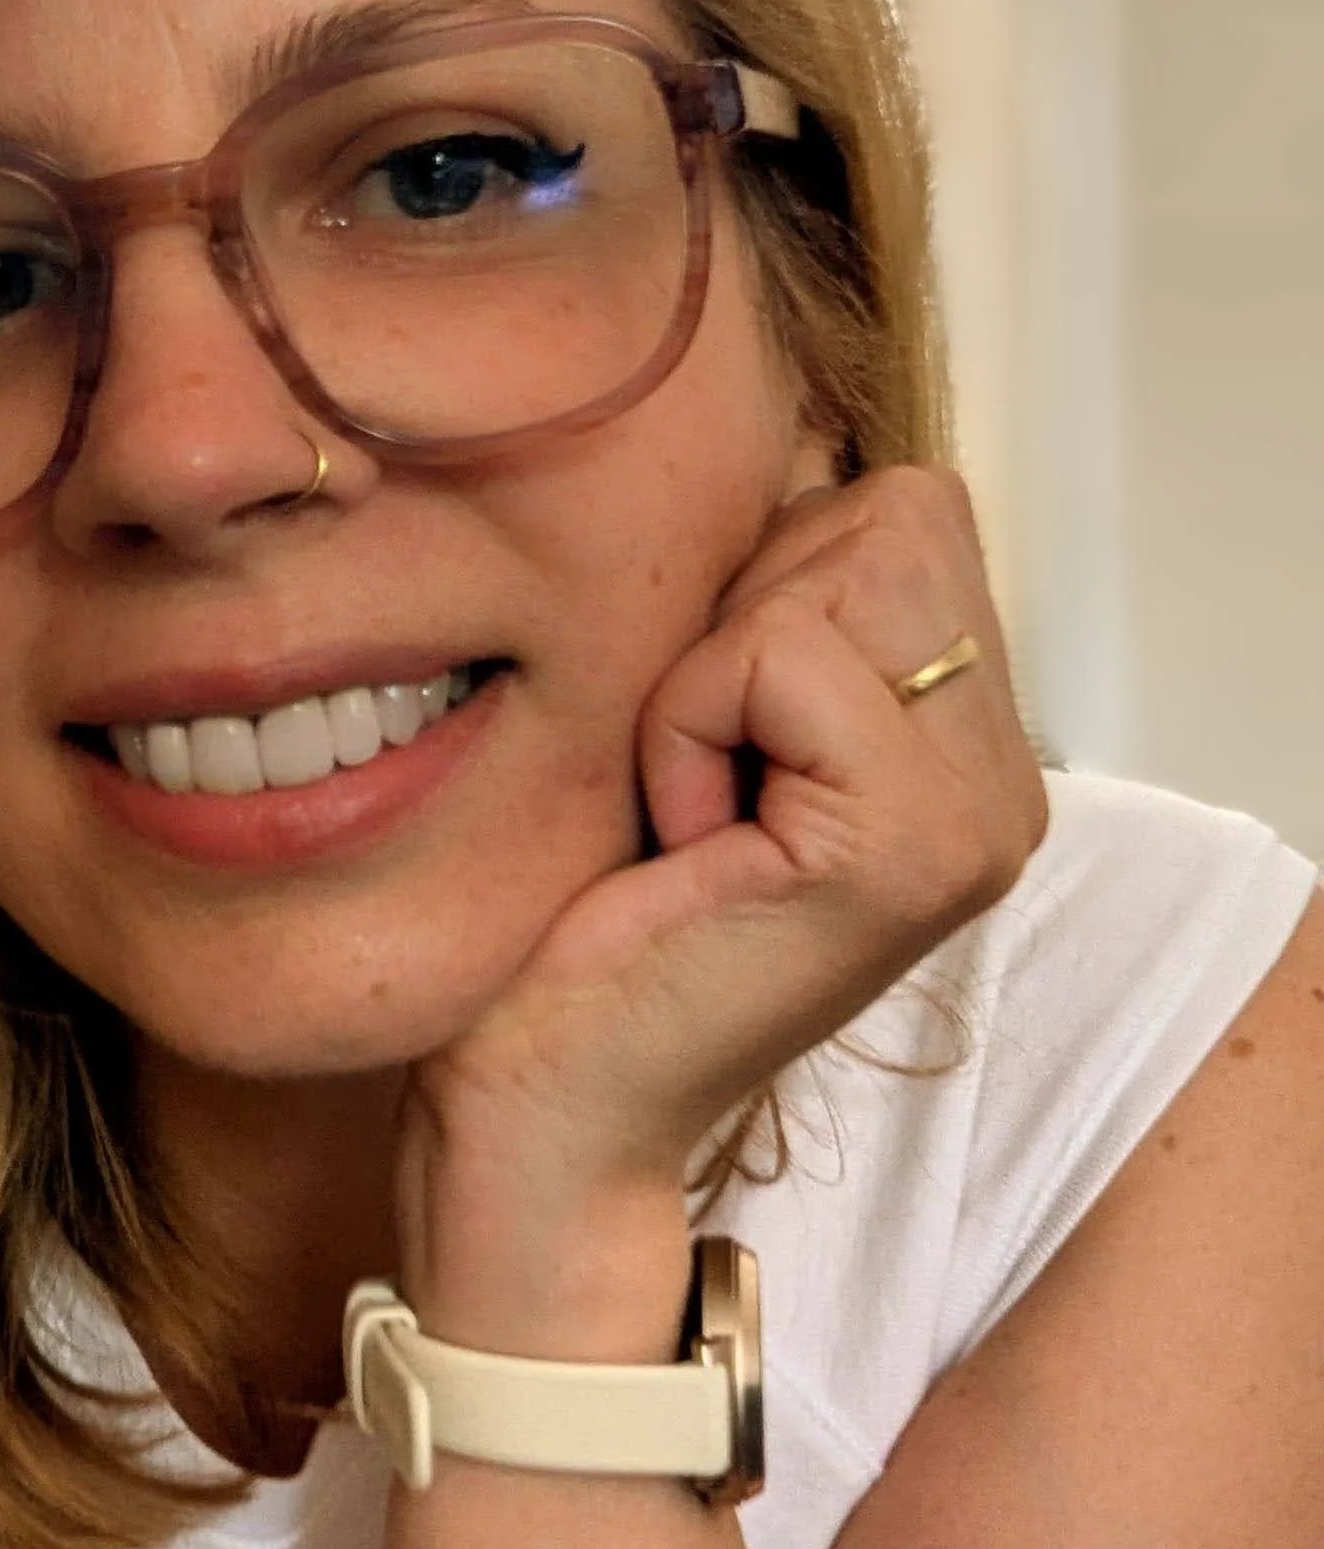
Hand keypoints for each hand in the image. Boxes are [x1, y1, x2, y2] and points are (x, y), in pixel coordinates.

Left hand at [393, 466, 1048, 1362]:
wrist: (544, 1106)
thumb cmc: (585, 917)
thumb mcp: (701, 718)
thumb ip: (776, 605)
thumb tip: (777, 443)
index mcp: (970, 750)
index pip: (904, 509)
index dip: (761, 583)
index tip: (707, 741)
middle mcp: (1005, 786)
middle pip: (893, 513)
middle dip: (743, 614)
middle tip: (696, 775)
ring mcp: (976, 820)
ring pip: (844, 565)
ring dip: (712, 667)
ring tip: (692, 806)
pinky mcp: (906, 848)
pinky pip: (779, 651)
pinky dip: (690, 721)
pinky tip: (682, 839)